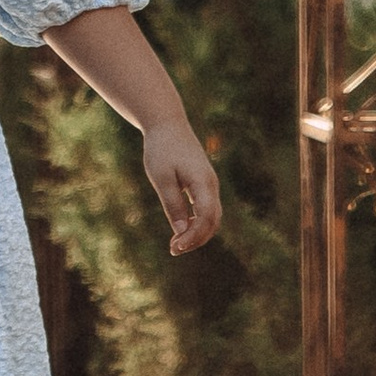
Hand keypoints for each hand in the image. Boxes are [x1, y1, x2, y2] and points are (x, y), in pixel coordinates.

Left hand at [143, 120, 221, 256]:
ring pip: (212, 217)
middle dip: (196, 240)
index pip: (206, 219)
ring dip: (197, 233)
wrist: (168, 125)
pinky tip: (181, 229)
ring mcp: (210, 185)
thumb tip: (181, 233)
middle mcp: (211, 186)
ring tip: (176, 244)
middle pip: (213, 222)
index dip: (193, 237)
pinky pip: (206, 209)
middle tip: (173, 250)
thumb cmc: (162, 149)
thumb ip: (173, 205)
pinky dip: (197, 223)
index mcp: (203, 184)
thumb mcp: (162, 178)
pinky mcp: (204, 184)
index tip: (174, 247)